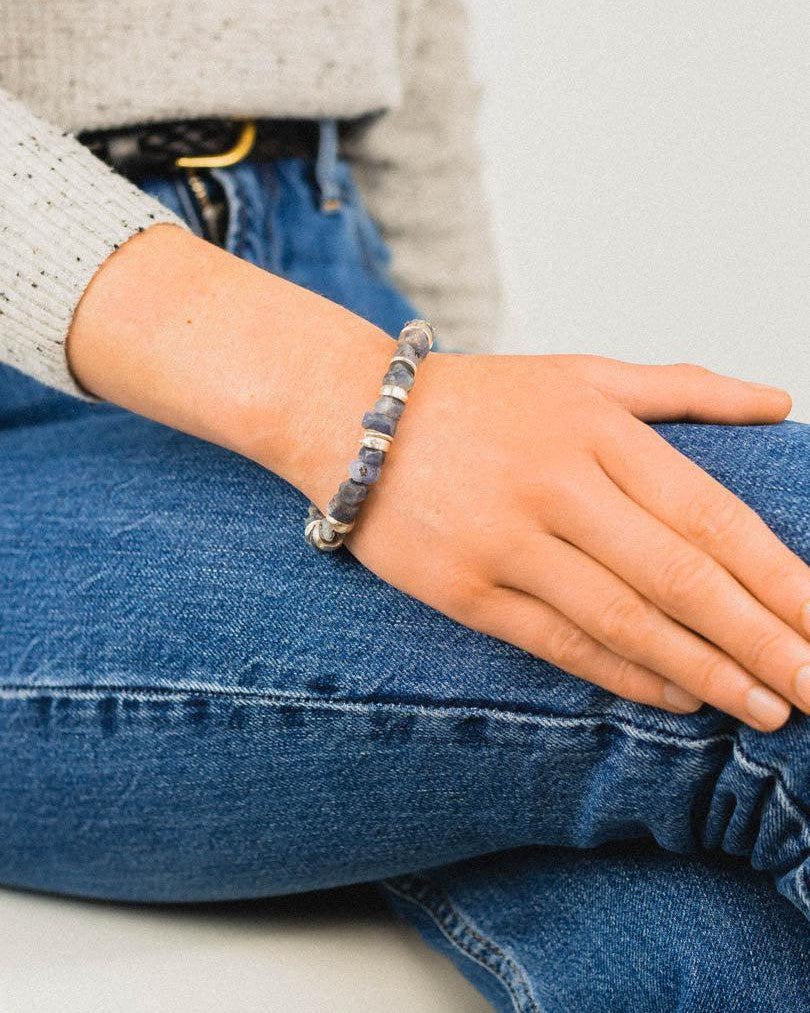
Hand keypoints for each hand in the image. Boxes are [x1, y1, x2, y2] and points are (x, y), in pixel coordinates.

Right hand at [342, 352, 809, 730]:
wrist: (352, 417)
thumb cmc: (480, 399)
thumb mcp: (582, 373)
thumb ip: (683, 388)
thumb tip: (782, 402)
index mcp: (597, 428)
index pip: (708, 516)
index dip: (777, 578)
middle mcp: (557, 485)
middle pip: (680, 577)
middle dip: (762, 639)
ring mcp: (507, 542)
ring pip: (624, 620)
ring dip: (703, 670)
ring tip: (767, 705)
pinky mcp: (465, 590)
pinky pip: (558, 642)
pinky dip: (623, 675)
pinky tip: (676, 698)